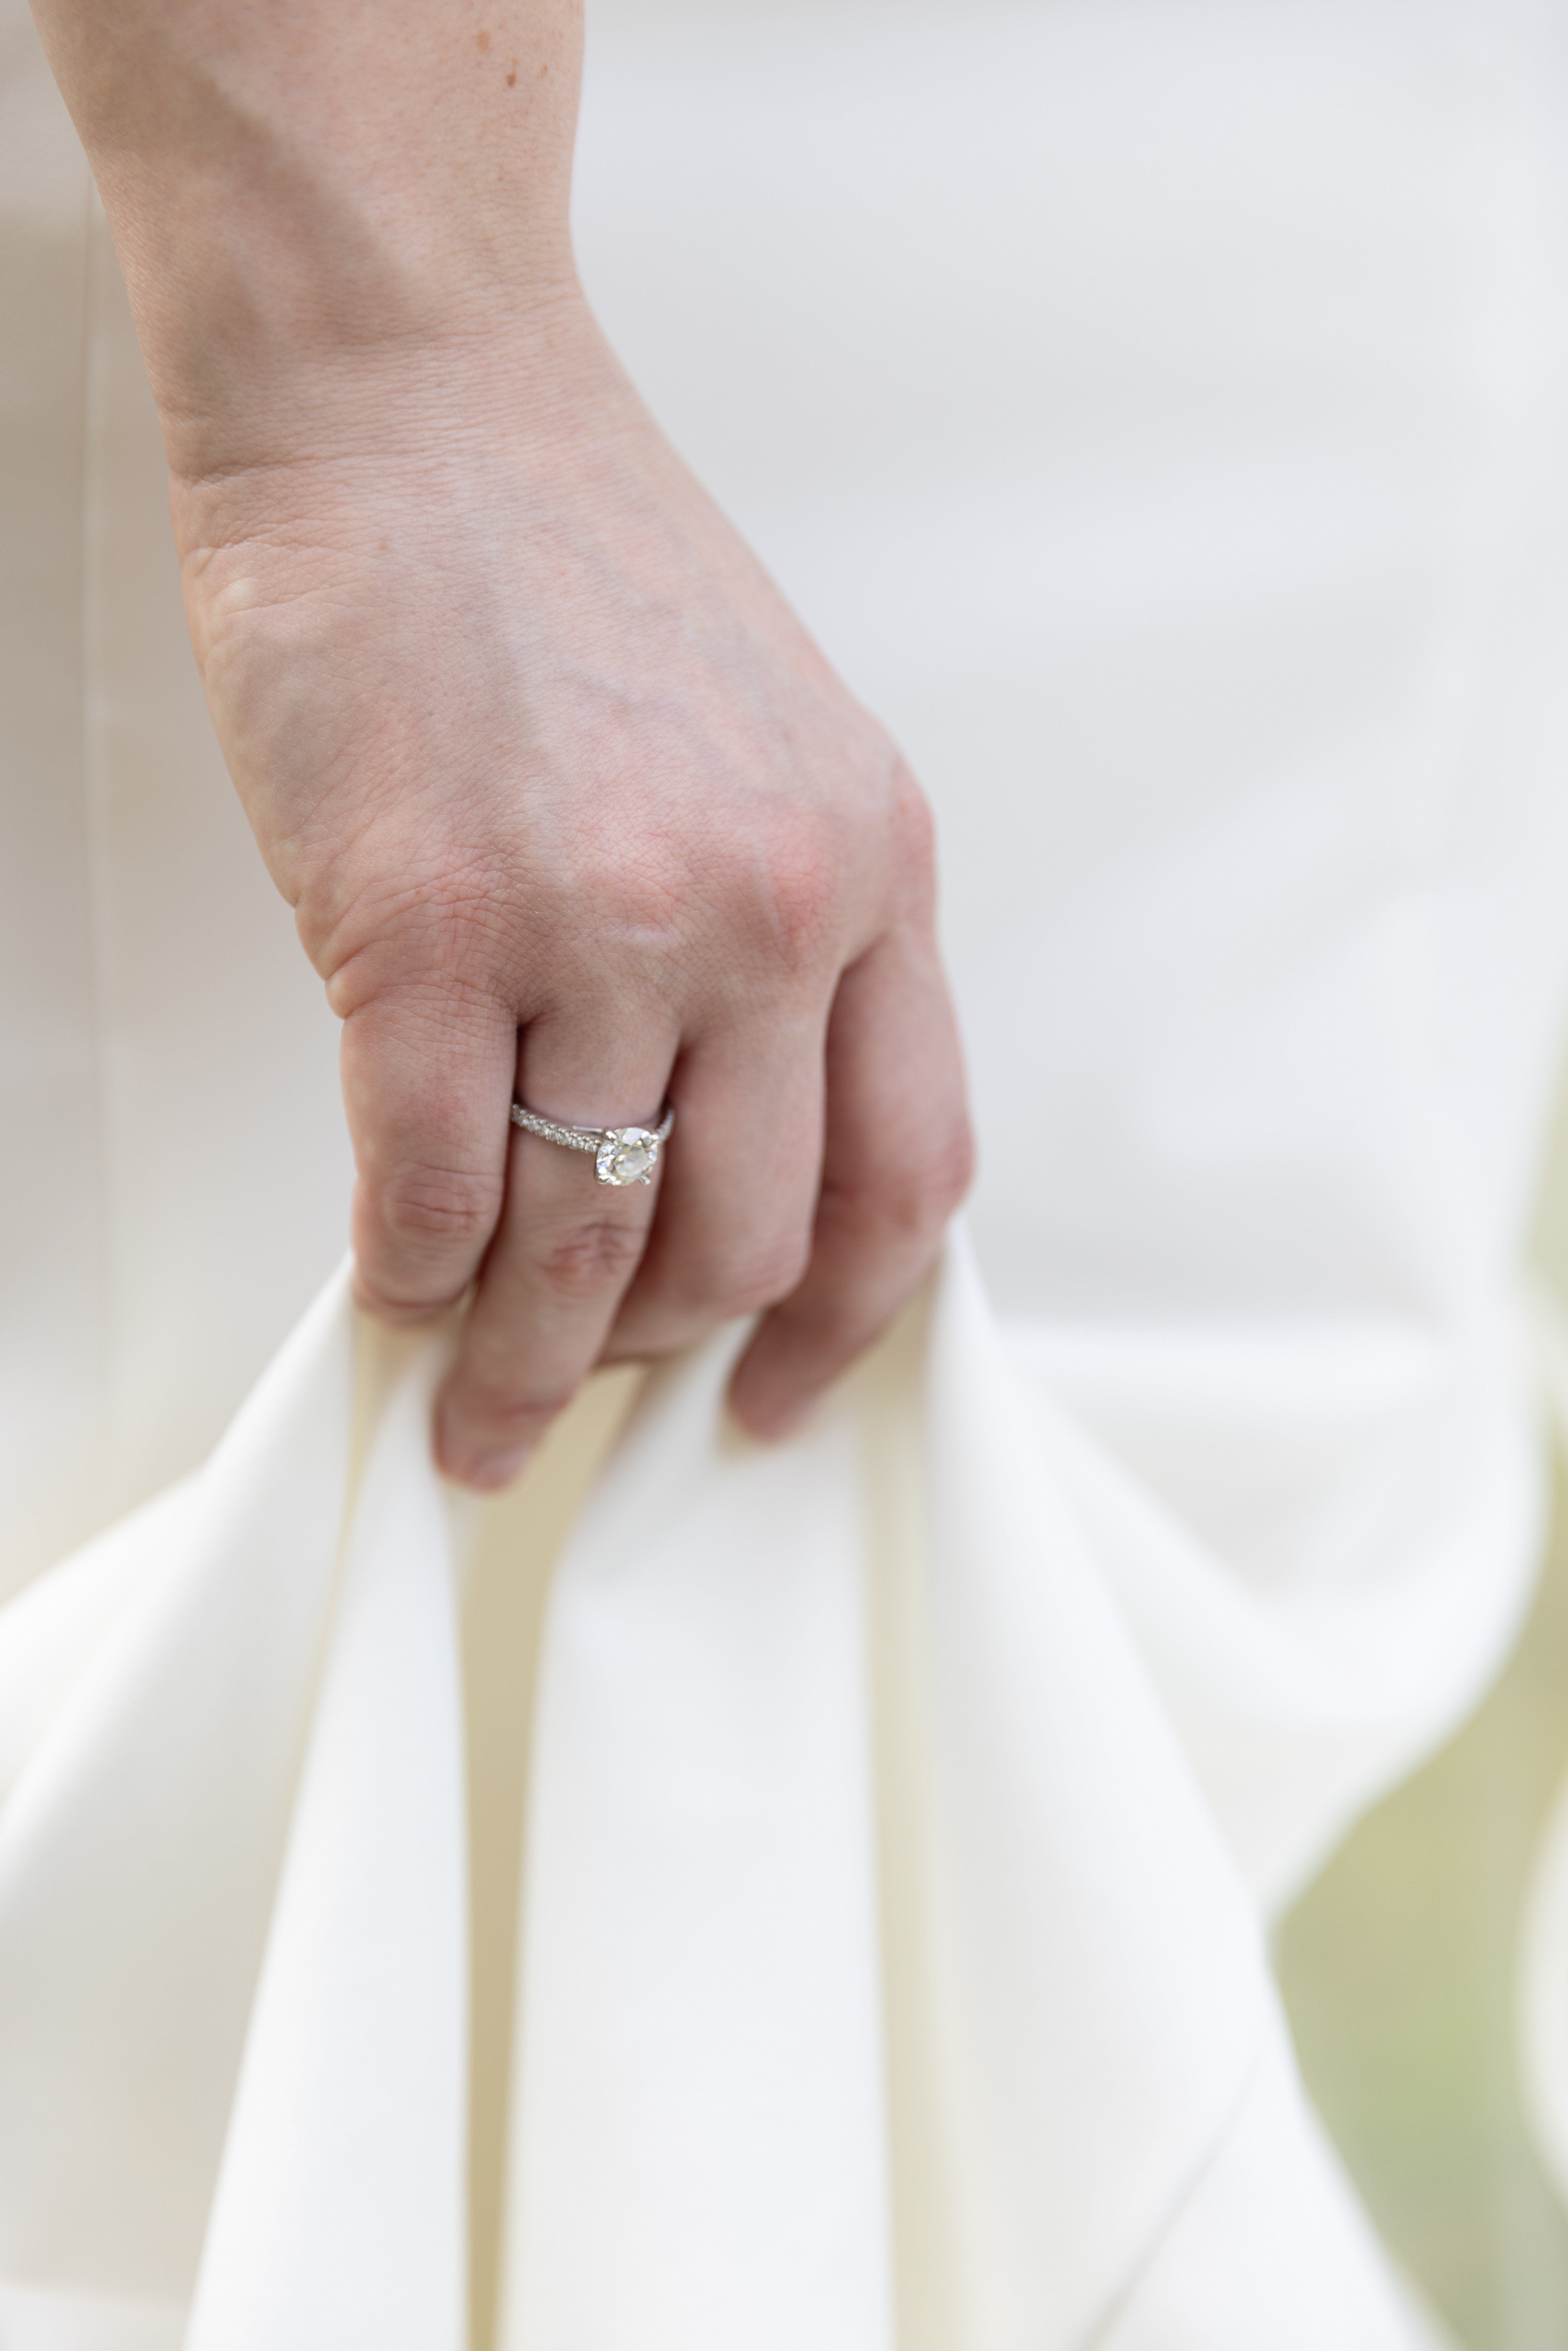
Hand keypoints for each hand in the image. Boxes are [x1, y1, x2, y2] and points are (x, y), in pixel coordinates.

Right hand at [174, 302, 971, 1485]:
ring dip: (525, 1361)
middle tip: (588, 1399)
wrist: (415, 404)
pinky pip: (432, 1183)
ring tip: (478, 1414)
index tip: (780, 1400)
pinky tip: (394, 1296)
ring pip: (583, 1240)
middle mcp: (764, 914)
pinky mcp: (423, 927)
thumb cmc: (577, 572)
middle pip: (745, 1238)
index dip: (847, 1324)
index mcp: (871, 874)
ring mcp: (596, 925)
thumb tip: (717, 1149)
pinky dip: (412, 1274)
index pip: (909, 1175)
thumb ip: (786, 951)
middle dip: (662, 1361)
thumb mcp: (774, 755)